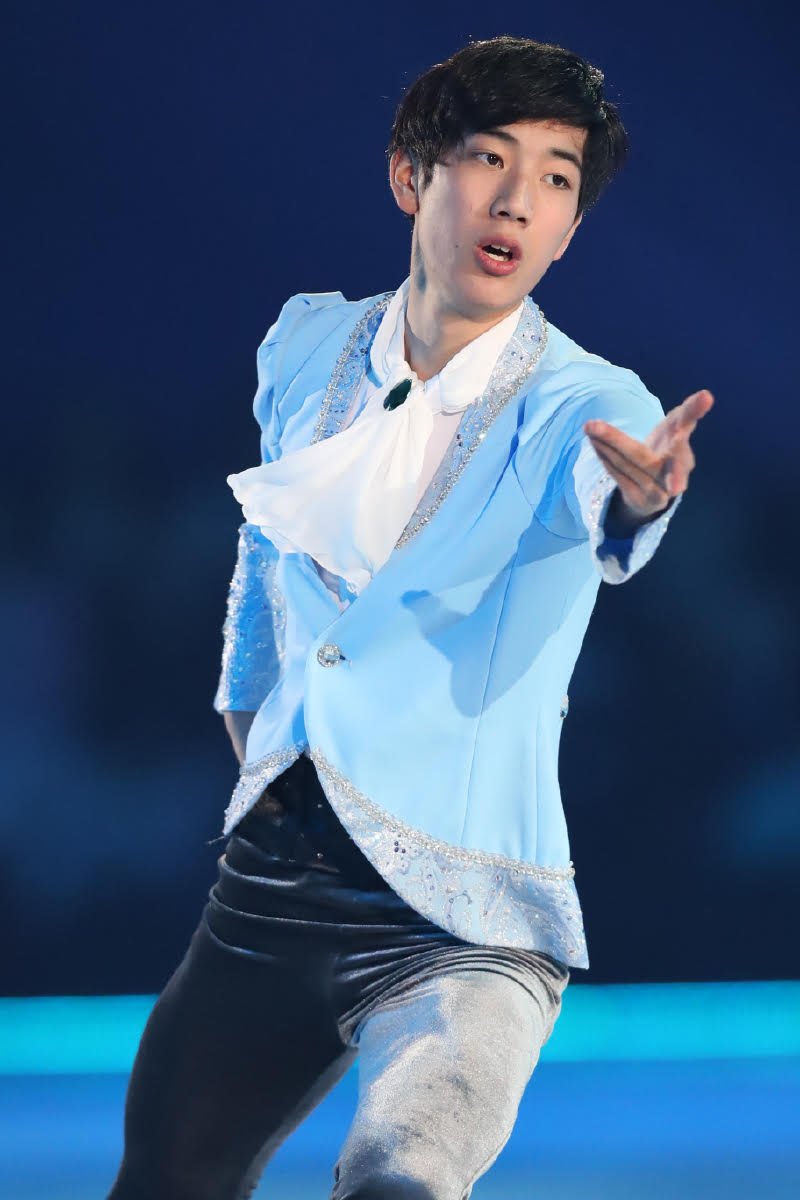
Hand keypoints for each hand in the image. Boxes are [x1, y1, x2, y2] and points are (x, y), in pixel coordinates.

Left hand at [584, 389, 714, 529]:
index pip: (683, 431)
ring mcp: (657, 491)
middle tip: (590, 425)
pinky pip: (620, 478)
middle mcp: (674, 473)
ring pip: (625, 466)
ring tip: (588, 427)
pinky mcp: (641, 501)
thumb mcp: (678, 427)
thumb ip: (689, 412)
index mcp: (683, 449)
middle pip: (641, 456)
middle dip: (615, 441)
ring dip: (603, 446)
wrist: (660, 488)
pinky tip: (595, 444)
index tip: (681, 427)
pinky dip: (605, 460)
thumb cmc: (668, 449)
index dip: (684, 424)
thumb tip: (707, 394)